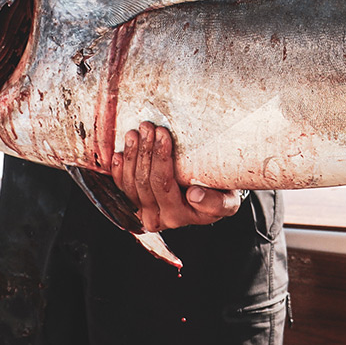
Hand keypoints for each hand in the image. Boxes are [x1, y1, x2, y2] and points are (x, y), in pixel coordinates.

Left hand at [112, 122, 243, 230]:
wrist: (212, 199)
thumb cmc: (220, 195)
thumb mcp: (227, 201)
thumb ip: (214, 203)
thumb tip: (194, 195)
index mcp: (178, 216)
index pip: (163, 184)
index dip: (160, 157)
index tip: (163, 133)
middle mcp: (157, 218)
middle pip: (144, 181)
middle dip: (146, 150)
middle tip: (149, 126)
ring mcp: (142, 212)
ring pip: (129, 182)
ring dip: (132, 154)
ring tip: (137, 132)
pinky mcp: (133, 204)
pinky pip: (120, 186)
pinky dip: (118, 169)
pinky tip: (121, 152)